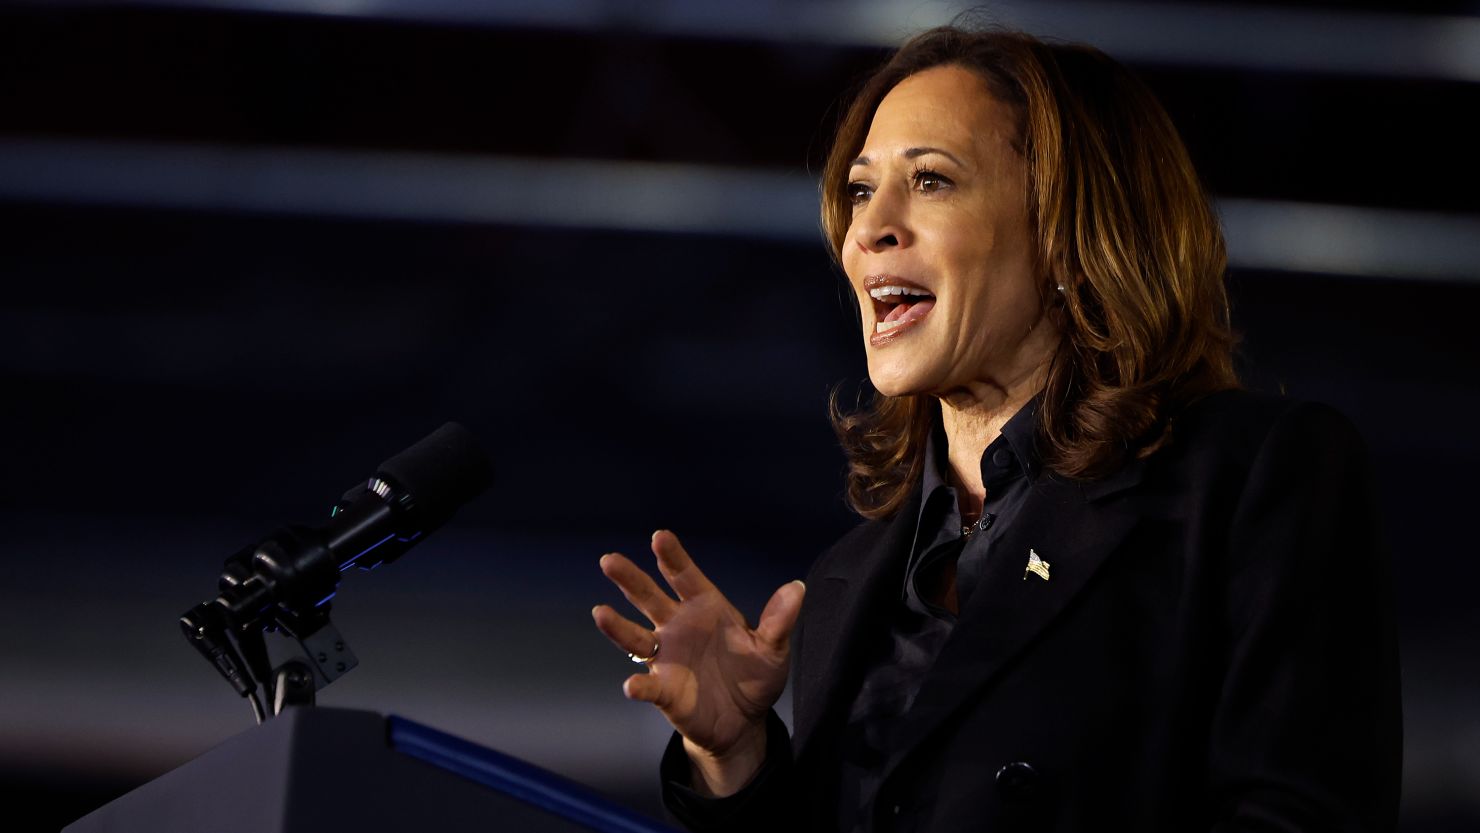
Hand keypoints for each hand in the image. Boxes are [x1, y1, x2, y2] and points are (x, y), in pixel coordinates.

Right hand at [592, 530, 804, 794]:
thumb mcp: (773, 649)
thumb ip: (779, 621)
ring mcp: (666, 657)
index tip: (659, 537)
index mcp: (705, 608)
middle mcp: (678, 627)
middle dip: (630, 579)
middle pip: (649, 598)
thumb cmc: (755, 678)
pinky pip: (648, 686)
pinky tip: (632, 685)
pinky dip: (639, 685)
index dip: (672, 557)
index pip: (685, 577)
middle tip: (609, 560)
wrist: (743, 722)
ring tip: (600, 612)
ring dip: (617, 626)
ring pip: (635, 637)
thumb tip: (797, 587)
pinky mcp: (663, 690)